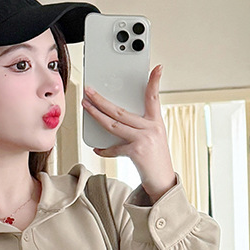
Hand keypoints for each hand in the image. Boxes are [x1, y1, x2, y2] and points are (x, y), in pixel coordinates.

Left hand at [81, 64, 175, 201]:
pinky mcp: (136, 152)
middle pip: (121, 110)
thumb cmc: (156, 160)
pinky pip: (115, 148)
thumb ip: (138, 127)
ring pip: (114, 124)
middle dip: (102, 100)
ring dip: (97, 115)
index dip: (155, 82)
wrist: (163, 182)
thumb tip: (115, 119)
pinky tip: (97, 148)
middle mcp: (151, 128)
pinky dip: (104, 149)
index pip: (154, 97)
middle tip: (89, 91)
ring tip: (86, 107)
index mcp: (156, 122)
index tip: (157, 68)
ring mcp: (143, 139)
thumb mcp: (153, 138)